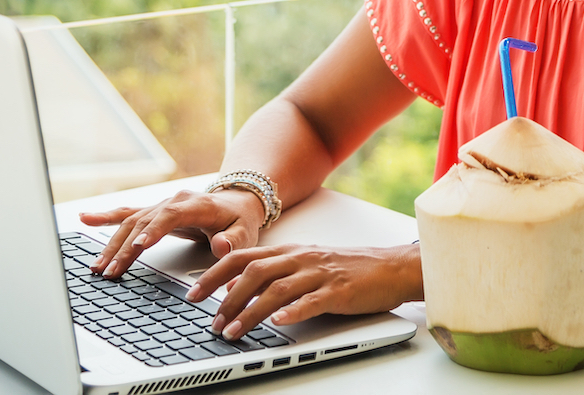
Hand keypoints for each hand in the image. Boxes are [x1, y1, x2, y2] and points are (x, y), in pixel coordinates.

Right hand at [79, 188, 265, 277]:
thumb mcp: (245, 231)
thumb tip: (221, 246)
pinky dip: (106, 217)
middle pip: (144, 222)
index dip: (154, 230)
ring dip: (113, 244)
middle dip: (126, 247)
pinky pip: (127, 214)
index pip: (171, 215)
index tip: (139, 247)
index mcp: (195, 204)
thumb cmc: (239, 220)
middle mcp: (173, 201)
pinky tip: (86, 219)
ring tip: (98, 266)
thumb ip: (234, 240)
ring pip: (132, 223)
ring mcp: (161, 205)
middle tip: (111, 271)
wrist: (236, 202)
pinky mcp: (153, 212)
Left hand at [185, 243, 422, 340]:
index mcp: (290, 251)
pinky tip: (279, 323)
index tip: (193, 293)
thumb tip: (235, 286)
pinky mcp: (338, 291)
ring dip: (251, 311)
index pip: (243, 257)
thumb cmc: (348, 268)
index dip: (214, 274)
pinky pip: (312, 301)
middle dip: (226, 297)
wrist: (390, 267)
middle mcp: (300, 258)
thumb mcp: (305, 264)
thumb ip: (273, 272)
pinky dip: (293, 312)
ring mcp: (319, 274)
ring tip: (234, 331)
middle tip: (210, 321)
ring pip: (277, 289)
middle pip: (254, 272)